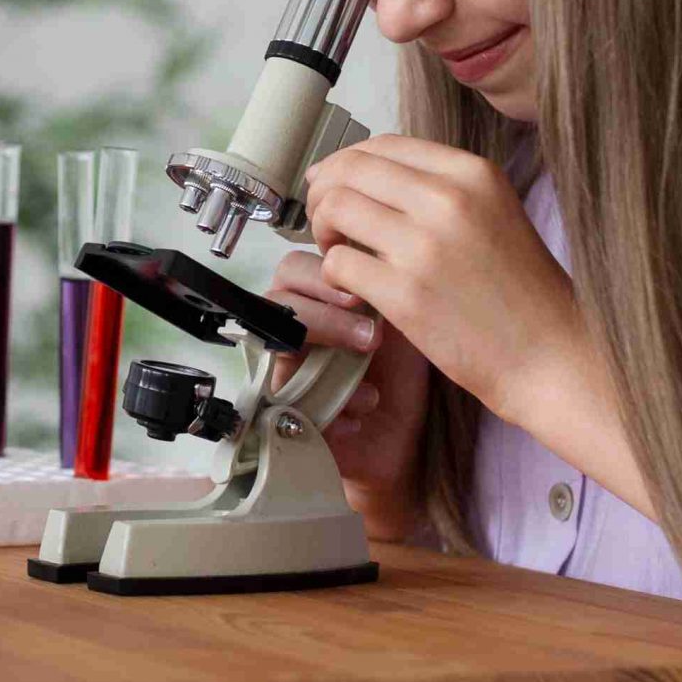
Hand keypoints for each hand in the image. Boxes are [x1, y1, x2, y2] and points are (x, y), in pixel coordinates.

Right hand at [265, 249, 431, 538]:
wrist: (405, 438)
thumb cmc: (401, 376)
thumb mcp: (400, 317)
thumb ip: (382, 280)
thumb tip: (383, 242)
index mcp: (316, 302)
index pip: (295, 267)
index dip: (322, 269)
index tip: (363, 283)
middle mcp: (295, 333)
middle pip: (278, 298)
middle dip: (323, 306)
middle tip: (367, 324)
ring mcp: (288, 372)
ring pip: (277, 344)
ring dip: (325, 342)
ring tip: (368, 356)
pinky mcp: (290, 416)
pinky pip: (290, 401)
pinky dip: (333, 404)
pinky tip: (366, 404)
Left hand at [302, 135, 580, 422]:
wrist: (550, 354)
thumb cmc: (521, 290)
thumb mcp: (493, 211)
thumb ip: (439, 187)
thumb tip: (366, 172)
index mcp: (472, 173)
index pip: (384, 145)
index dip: (347, 162)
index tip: (334, 182)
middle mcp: (447, 200)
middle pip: (350, 170)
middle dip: (324, 191)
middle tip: (327, 221)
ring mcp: (424, 247)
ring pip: (335, 208)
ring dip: (324, 230)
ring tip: (339, 252)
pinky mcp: (404, 294)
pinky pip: (337, 264)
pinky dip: (334, 273)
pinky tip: (353, 288)